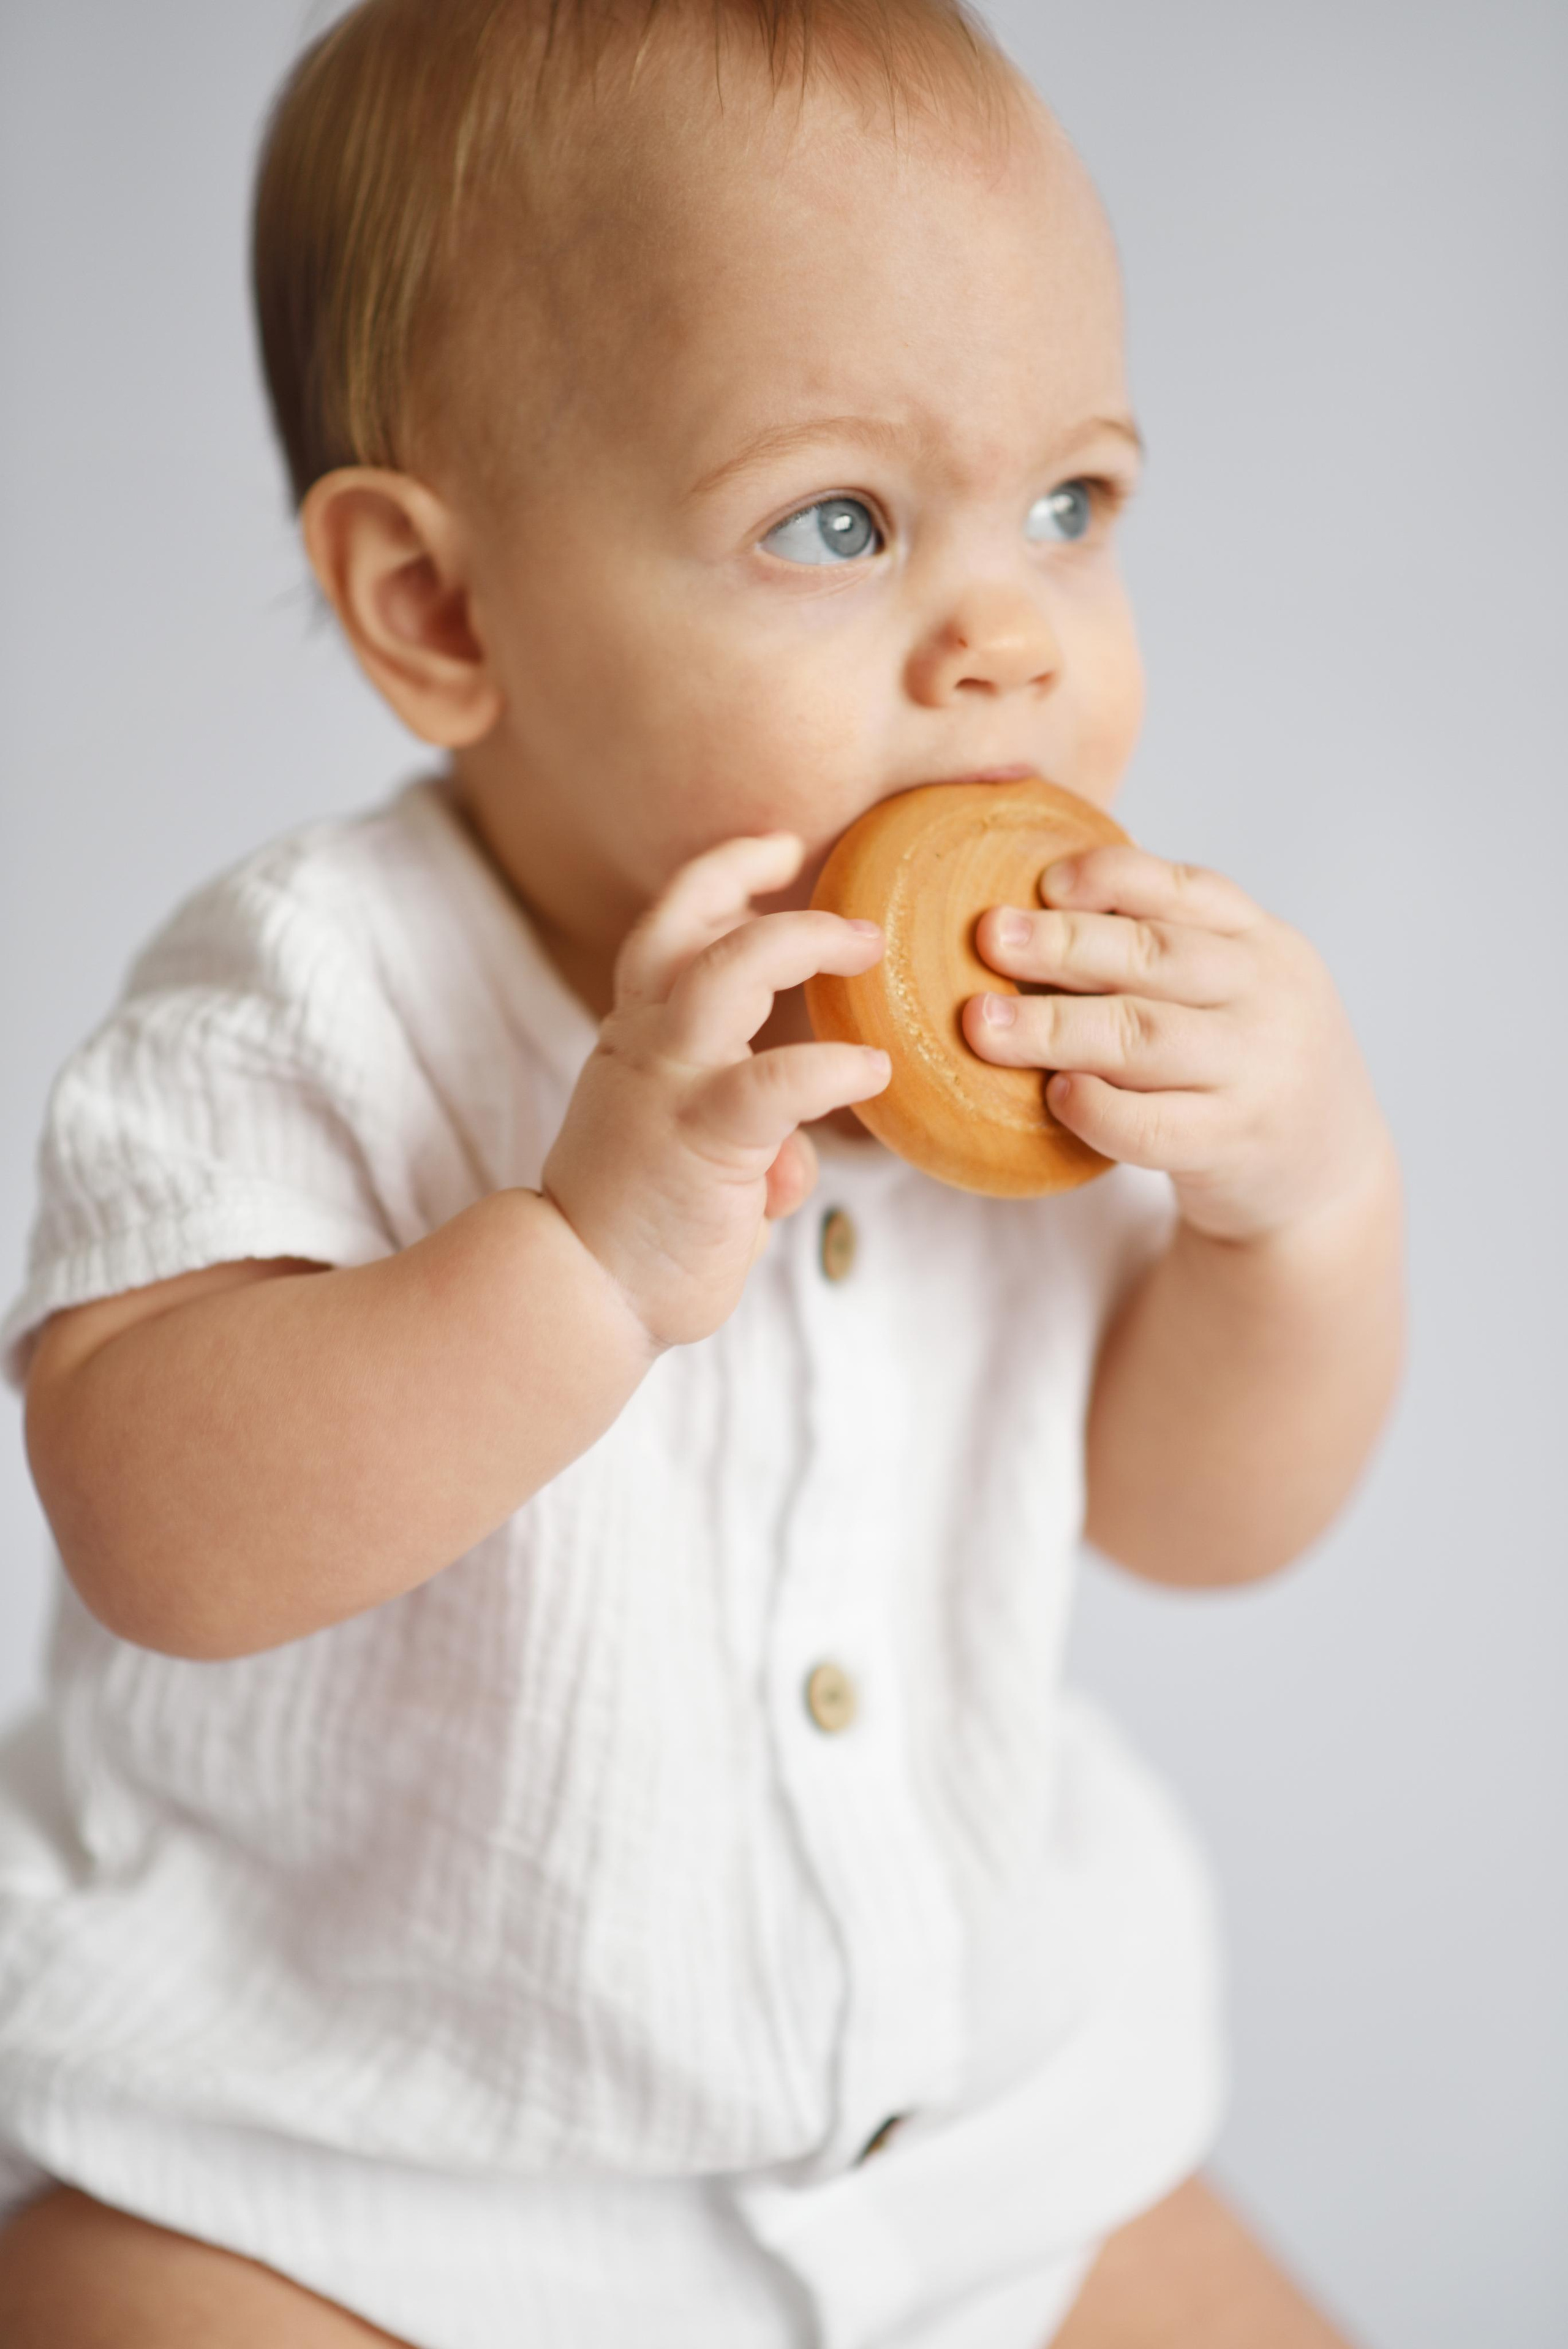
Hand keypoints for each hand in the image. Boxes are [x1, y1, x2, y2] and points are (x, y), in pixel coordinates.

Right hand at [542, 833, 888, 1346]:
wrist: (576, 1296)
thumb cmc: (635, 1233)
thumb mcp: (690, 1164)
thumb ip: (744, 1142)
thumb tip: (792, 1165)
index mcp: (635, 1038)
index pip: (667, 930)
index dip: (719, 879)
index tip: (775, 853)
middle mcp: (644, 1044)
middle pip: (686, 923)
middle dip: (753, 881)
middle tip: (833, 893)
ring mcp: (669, 1085)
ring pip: (726, 972)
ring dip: (801, 944)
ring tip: (866, 947)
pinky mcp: (703, 1140)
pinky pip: (777, 1081)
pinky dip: (831, 1066)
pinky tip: (874, 1070)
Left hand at [963, 845, 1391, 1245]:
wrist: (1329, 1177)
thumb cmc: (1246, 1065)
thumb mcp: (1236, 988)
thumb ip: (1169, 943)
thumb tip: (1047, 894)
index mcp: (1263, 943)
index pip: (1188, 890)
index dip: (1112, 877)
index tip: (1044, 882)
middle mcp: (1269, 998)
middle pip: (1156, 958)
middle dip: (1064, 944)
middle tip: (989, 937)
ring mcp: (1257, 1073)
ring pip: (1146, 1037)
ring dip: (1055, 1026)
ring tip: (983, 1022)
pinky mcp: (1234, 1145)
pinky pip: (1154, 1125)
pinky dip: (1097, 1108)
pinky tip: (1053, 1093)